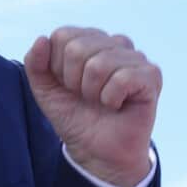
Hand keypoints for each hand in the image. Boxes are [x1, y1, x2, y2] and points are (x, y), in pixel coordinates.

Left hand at [23, 26, 160, 186]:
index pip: (62, 35)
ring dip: (92, 92)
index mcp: (89, 40)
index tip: (67, 85)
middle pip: (77, 48)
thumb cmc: (74, 115)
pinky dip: (111, 98)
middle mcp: (113, 43)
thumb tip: (42, 38)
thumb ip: (35, 63)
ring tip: (101, 101)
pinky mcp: (151, 75)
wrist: (96, 151)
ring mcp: (135, 57)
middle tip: (85, 96)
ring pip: (99, 64)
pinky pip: (122, 78)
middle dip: (72, 81)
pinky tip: (117, 105)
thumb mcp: (44, 90)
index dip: (57, 67)